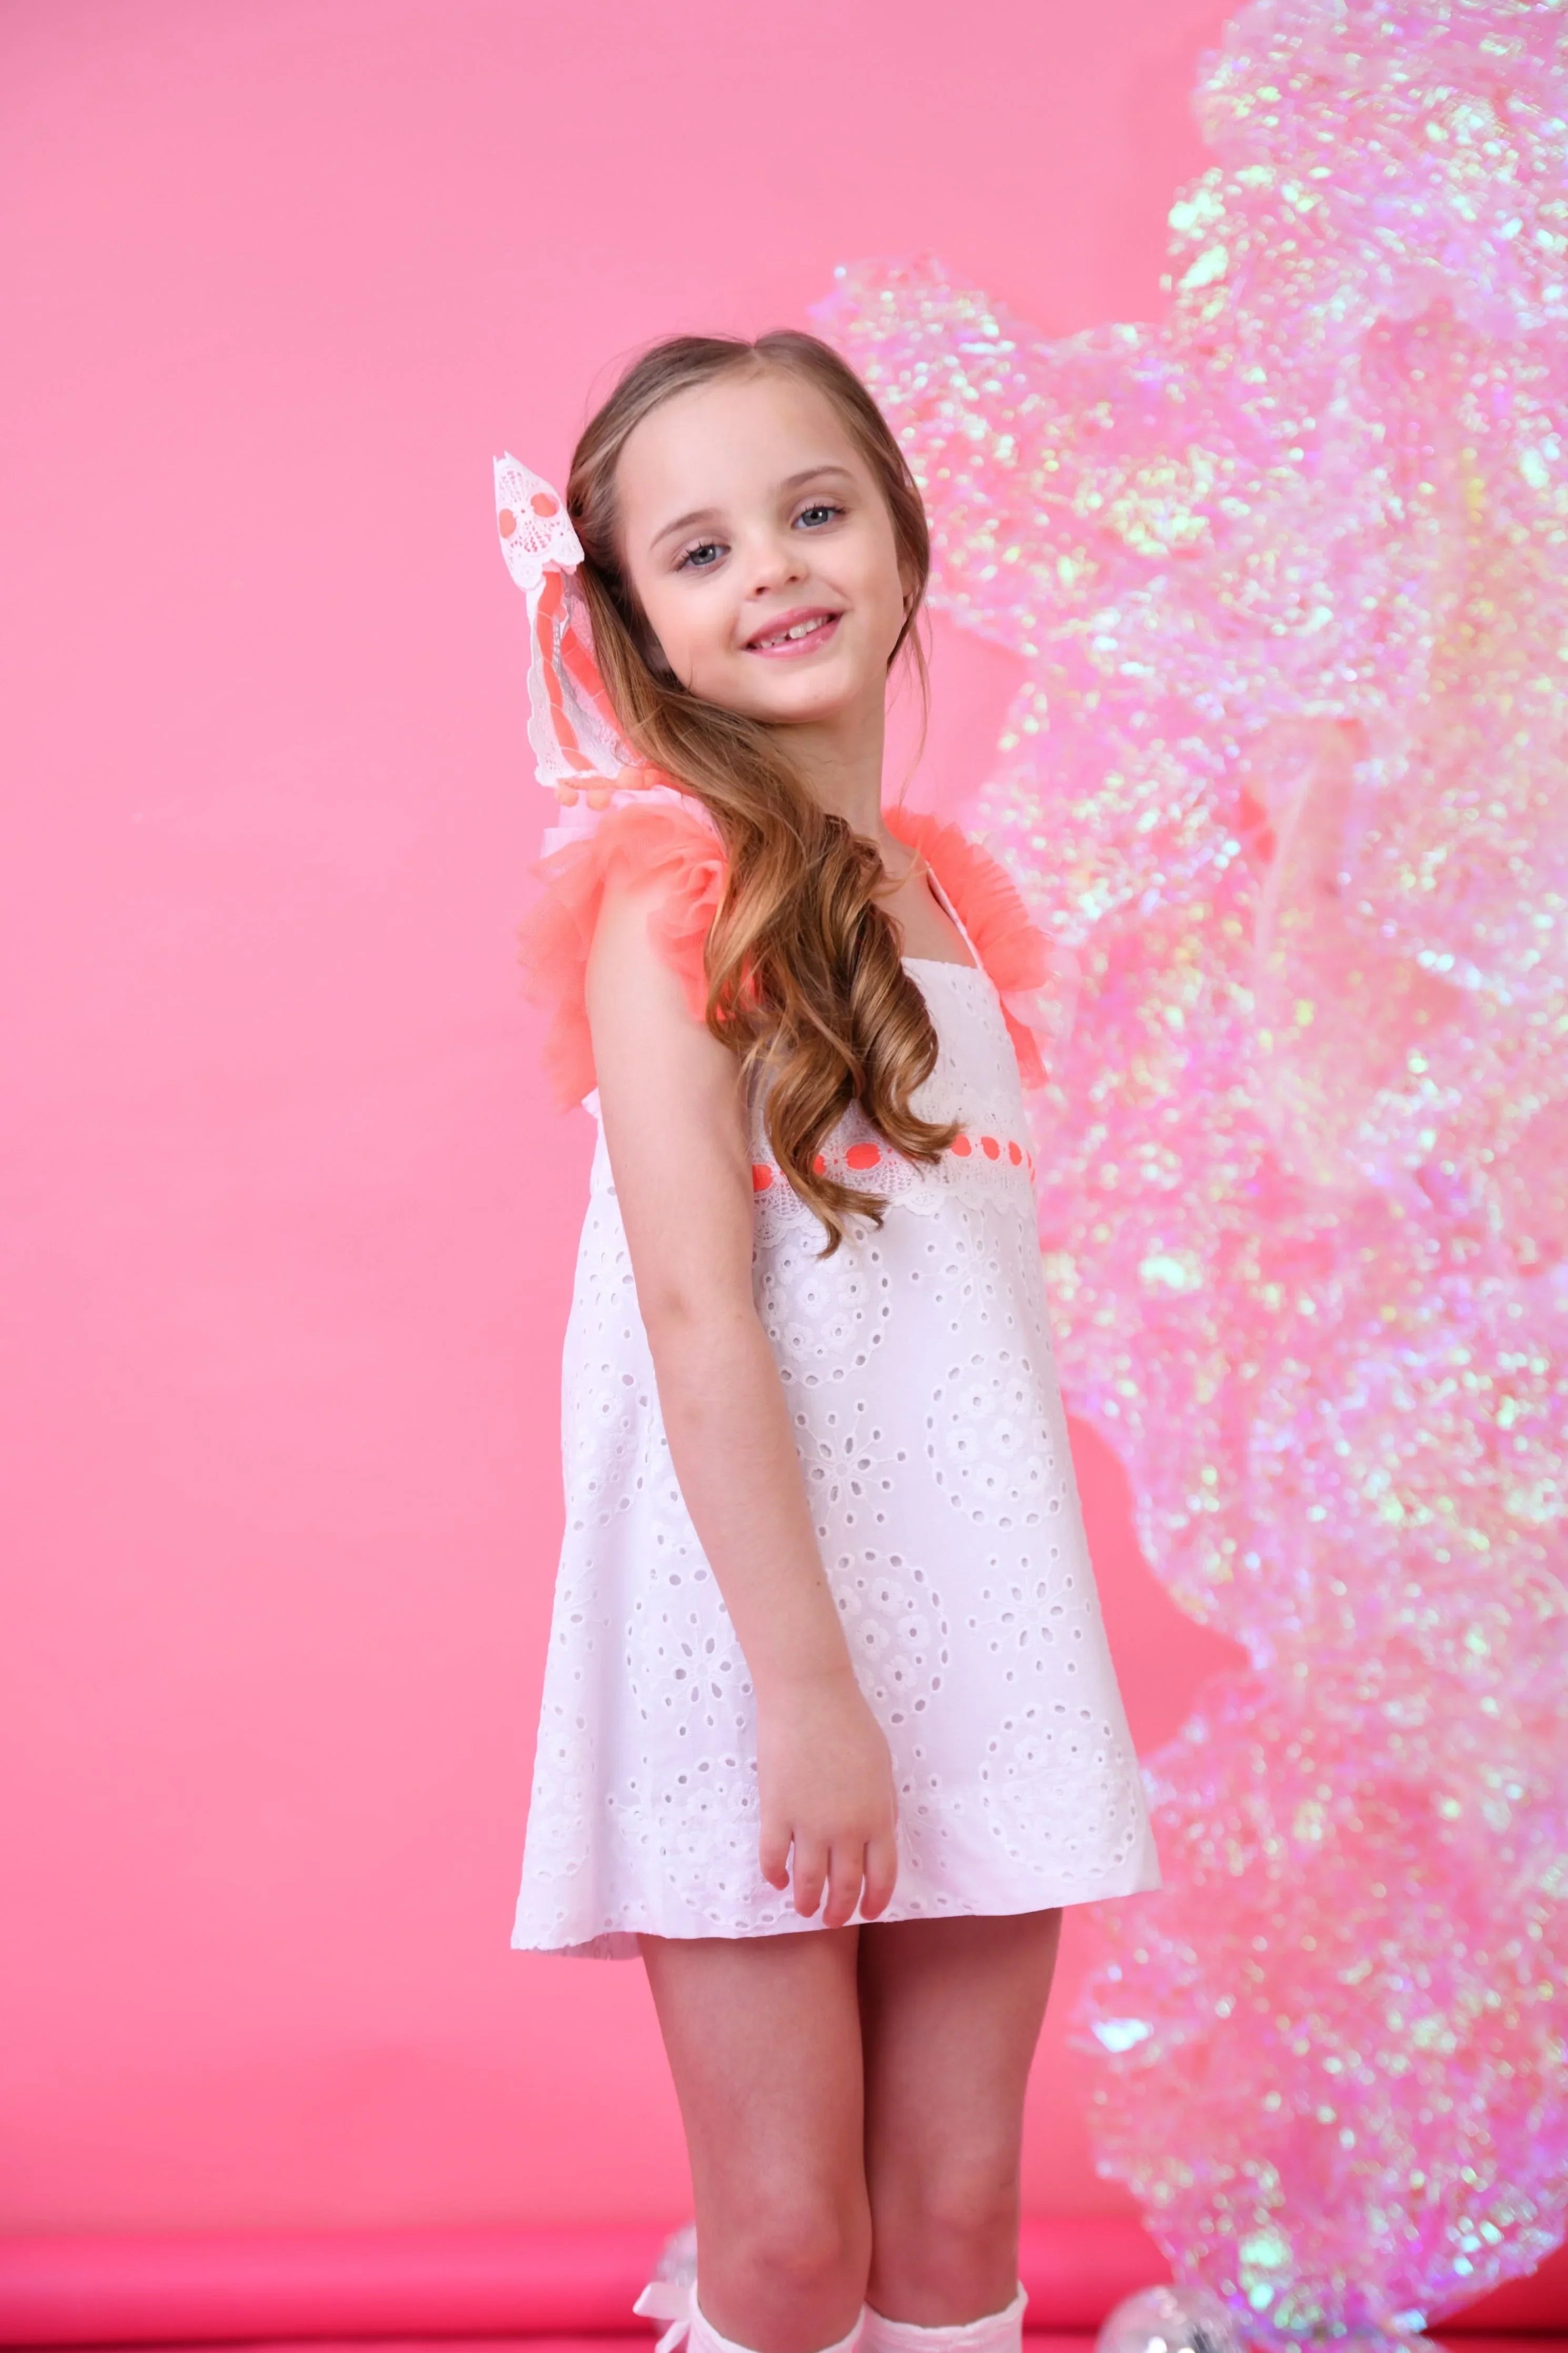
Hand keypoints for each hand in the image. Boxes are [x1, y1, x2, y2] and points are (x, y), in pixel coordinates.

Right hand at [756, 1669, 899, 1925]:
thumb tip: (879, 1836)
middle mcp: (846, 1829)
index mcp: (878, 1816)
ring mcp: (809, 1823)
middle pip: (844, 1885)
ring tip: (803, 1908)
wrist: (810, 1695)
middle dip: (839, 1910)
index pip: (882, 1875)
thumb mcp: (881, 1768)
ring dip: (806, 1901)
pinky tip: (775, 1879)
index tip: (868, 1912)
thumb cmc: (850, 1723)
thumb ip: (881, 1806)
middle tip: (832, 1919)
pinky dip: (773, 1874)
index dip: (874, 1900)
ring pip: (808, 1881)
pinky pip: (773, 1857)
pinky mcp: (776, 1812)